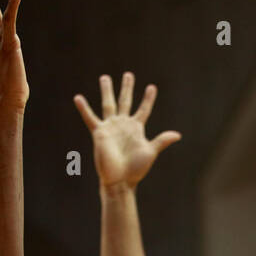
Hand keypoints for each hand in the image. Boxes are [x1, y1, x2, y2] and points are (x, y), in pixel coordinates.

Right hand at [74, 73, 180, 190]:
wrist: (120, 180)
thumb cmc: (135, 170)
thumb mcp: (150, 152)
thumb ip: (162, 141)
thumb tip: (178, 135)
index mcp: (136, 128)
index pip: (144, 109)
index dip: (148, 99)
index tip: (152, 87)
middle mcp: (123, 125)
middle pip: (125, 101)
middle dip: (127, 88)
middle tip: (128, 74)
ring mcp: (111, 127)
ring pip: (108, 104)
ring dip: (107, 90)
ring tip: (105, 77)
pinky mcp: (99, 133)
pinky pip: (90, 118)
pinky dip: (84, 108)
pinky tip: (77, 97)